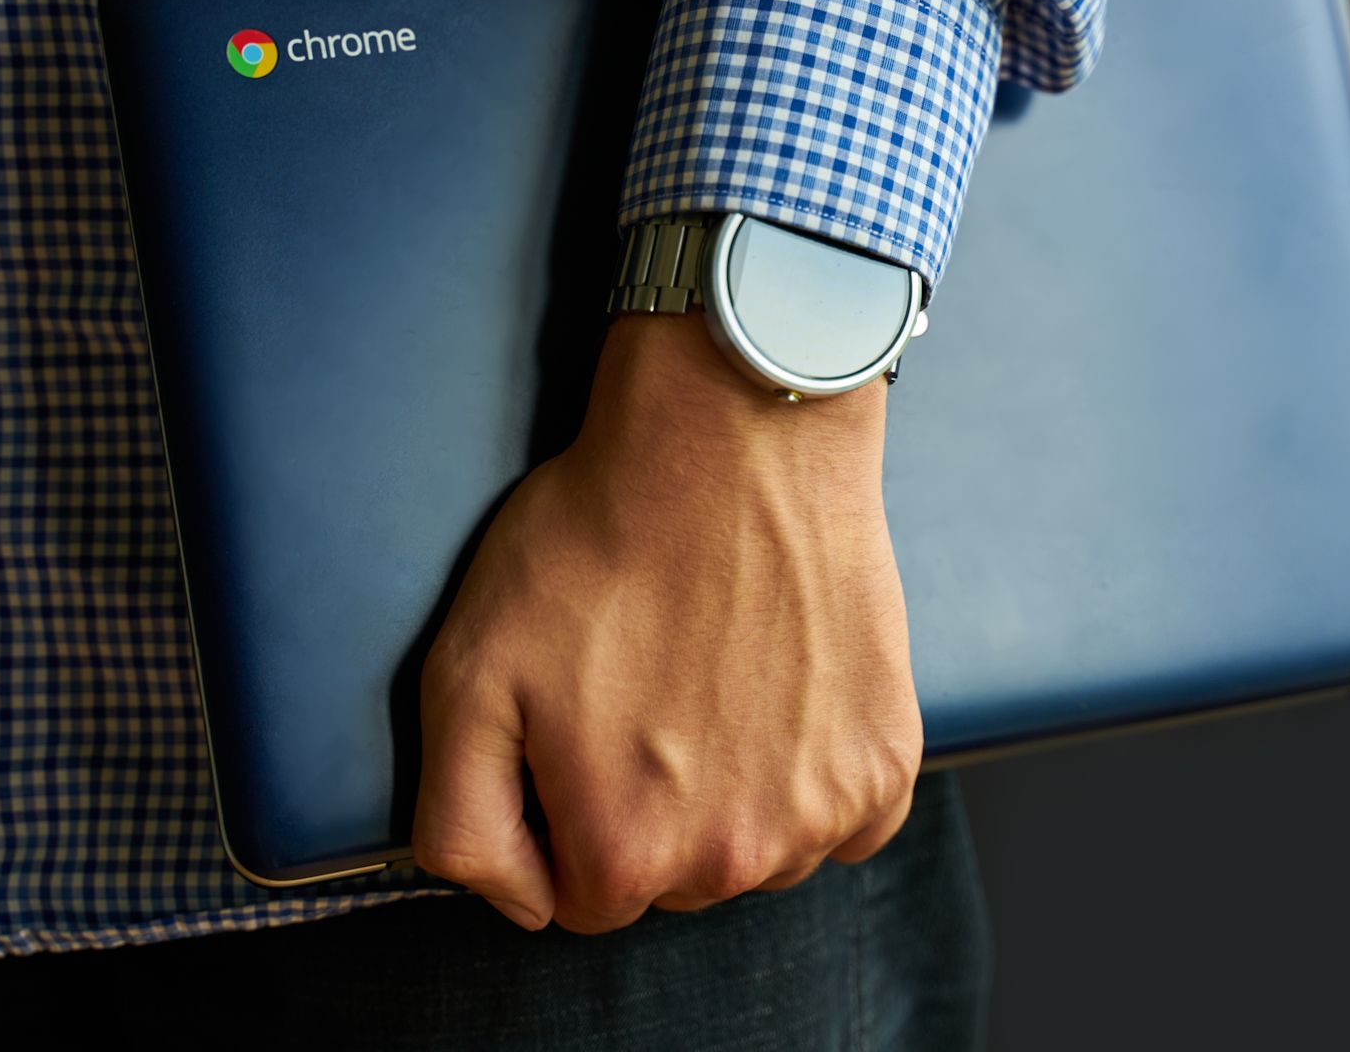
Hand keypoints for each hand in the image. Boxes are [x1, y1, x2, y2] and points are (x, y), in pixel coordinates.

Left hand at [412, 313, 923, 932]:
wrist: (730, 443)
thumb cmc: (595, 544)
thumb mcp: (464, 676)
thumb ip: (463, 825)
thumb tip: (519, 906)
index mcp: (626, 854)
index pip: (584, 897)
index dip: (572, 812)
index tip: (584, 729)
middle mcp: (734, 859)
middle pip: (678, 881)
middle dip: (654, 806)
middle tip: (647, 688)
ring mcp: (821, 811)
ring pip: (763, 854)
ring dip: (739, 794)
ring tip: (714, 677)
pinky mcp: (887, 760)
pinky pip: (847, 820)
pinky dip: (816, 773)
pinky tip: (783, 690)